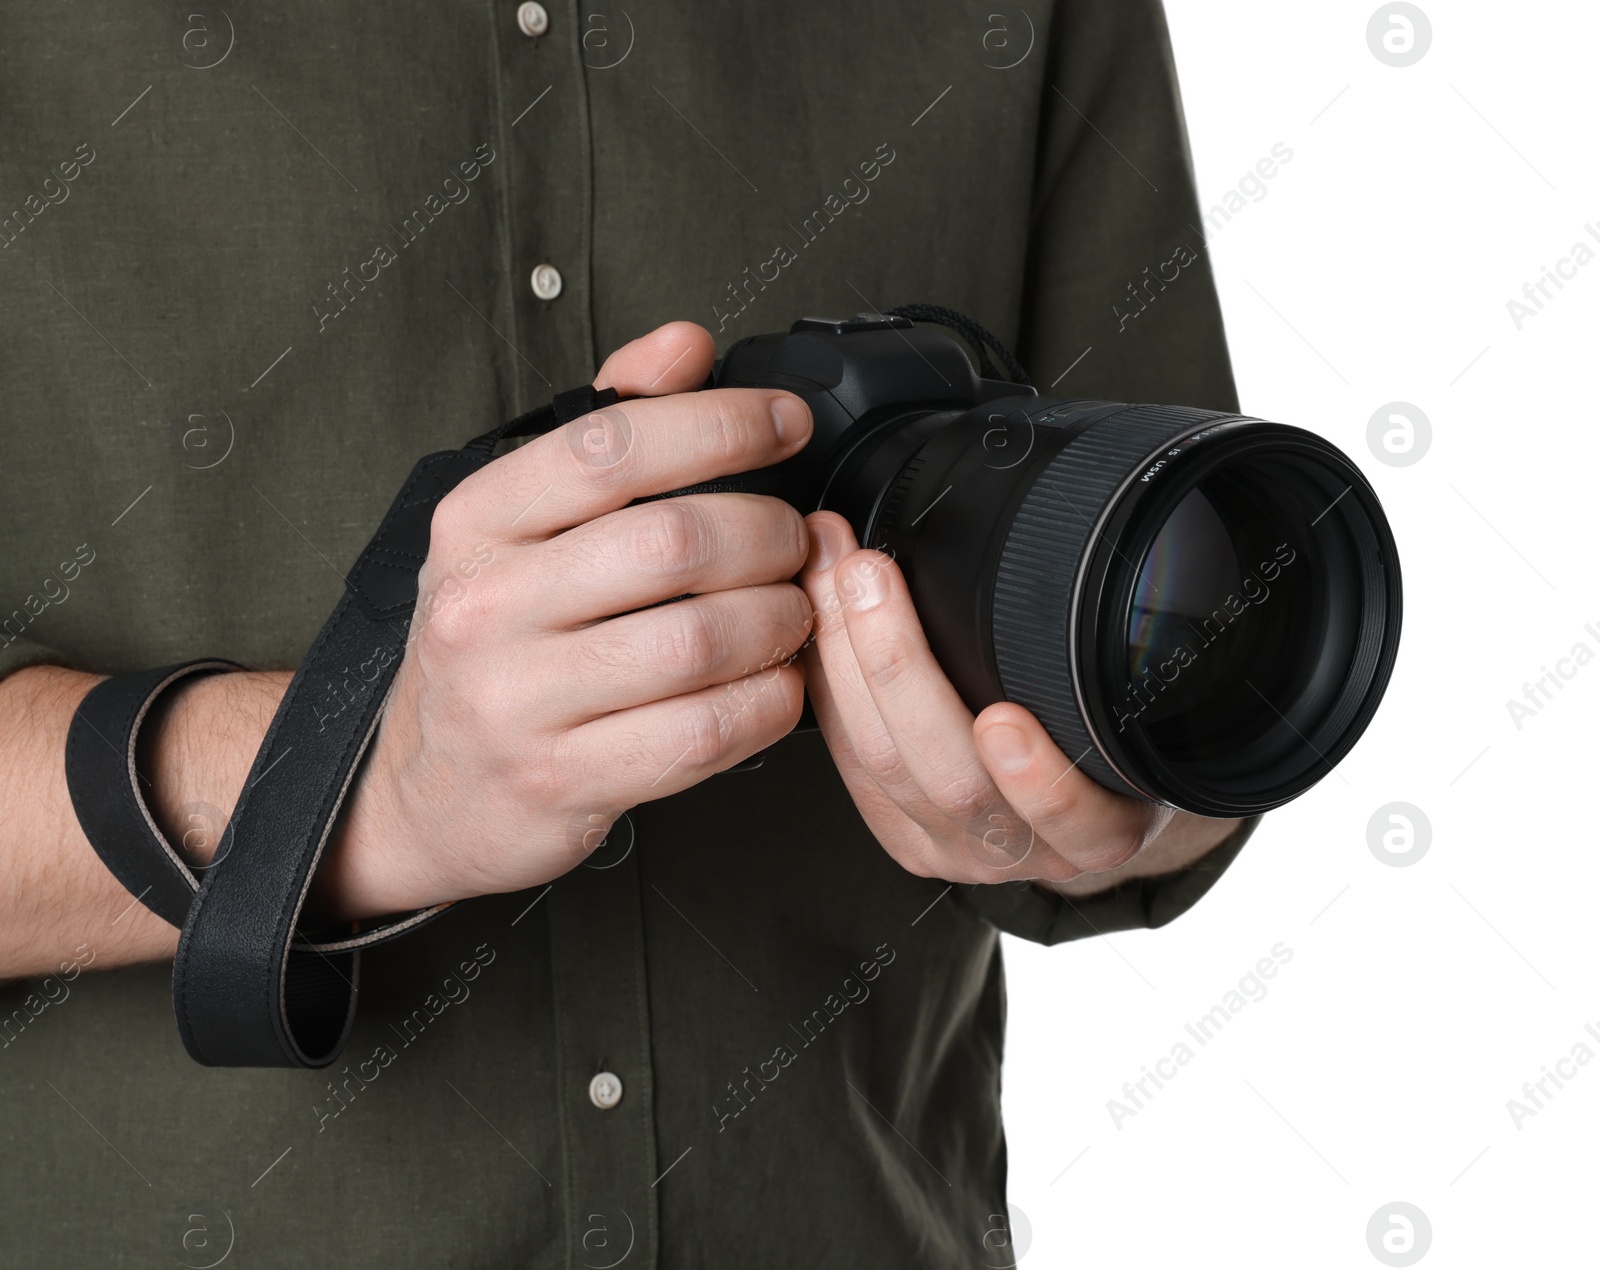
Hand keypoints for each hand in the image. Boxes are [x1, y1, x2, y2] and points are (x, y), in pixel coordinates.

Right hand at [318, 322, 814, 917]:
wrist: (424, 792)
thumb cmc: (494, 645)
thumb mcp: (518, 527)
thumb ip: (605, 427)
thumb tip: (683, 344)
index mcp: (477, 523)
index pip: (612, 445)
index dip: (720, 424)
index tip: (784, 424)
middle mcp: (486, 606)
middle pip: (674, 543)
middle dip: (769, 533)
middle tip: (795, 540)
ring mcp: (519, 702)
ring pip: (699, 642)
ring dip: (779, 620)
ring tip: (792, 611)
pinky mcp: (563, 781)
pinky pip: (703, 734)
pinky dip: (768, 702)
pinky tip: (776, 683)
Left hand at [799, 514, 1239, 889]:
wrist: (1095, 799)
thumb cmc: (1115, 740)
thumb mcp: (1134, 709)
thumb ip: (1109, 666)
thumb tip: (1079, 539)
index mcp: (1101, 829)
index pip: (1068, 810)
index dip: (1038, 778)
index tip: (1005, 720)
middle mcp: (1025, 850)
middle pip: (950, 777)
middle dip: (899, 665)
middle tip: (870, 575)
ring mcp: (957, 851)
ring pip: (884, 766)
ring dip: (846, 660)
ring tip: (836, 578)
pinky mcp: (908, 843)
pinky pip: (852, 770)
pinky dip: (832, 693)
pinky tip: (818, 634)